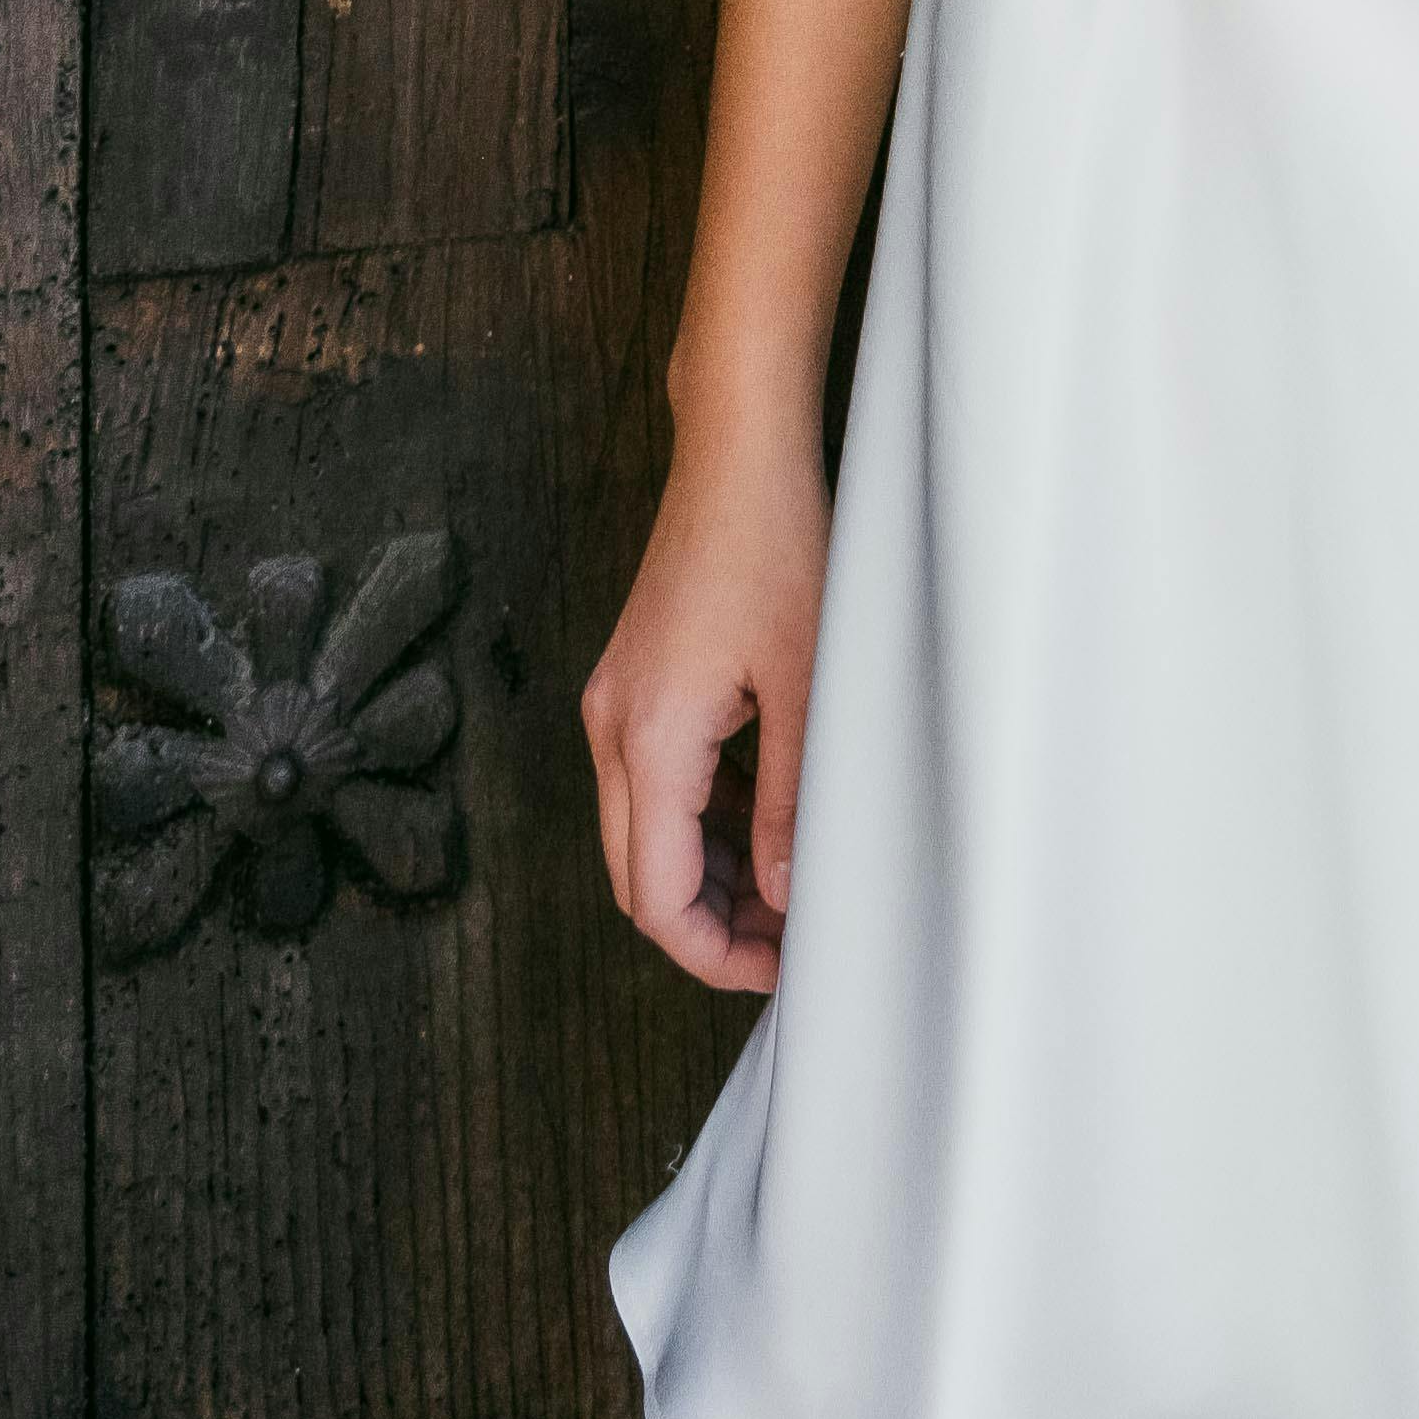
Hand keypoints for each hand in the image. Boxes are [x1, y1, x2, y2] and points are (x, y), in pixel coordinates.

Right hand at [582, 426, 827, 988]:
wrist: (739, 448)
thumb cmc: (778, 547)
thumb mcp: (806, 683)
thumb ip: (792, 802)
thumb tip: (787, 900)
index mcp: (649, 737)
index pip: (657, 897)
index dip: (714, 955)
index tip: (781, 970)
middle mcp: (612, 727)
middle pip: (638, 877)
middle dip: (709, 926)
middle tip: (791, 941)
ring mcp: (616, 702)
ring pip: (643, 832)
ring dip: (706, 874)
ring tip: (790, 889)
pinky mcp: (635, 680)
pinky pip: (653, 781)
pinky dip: (701, 818)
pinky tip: (768, 818)